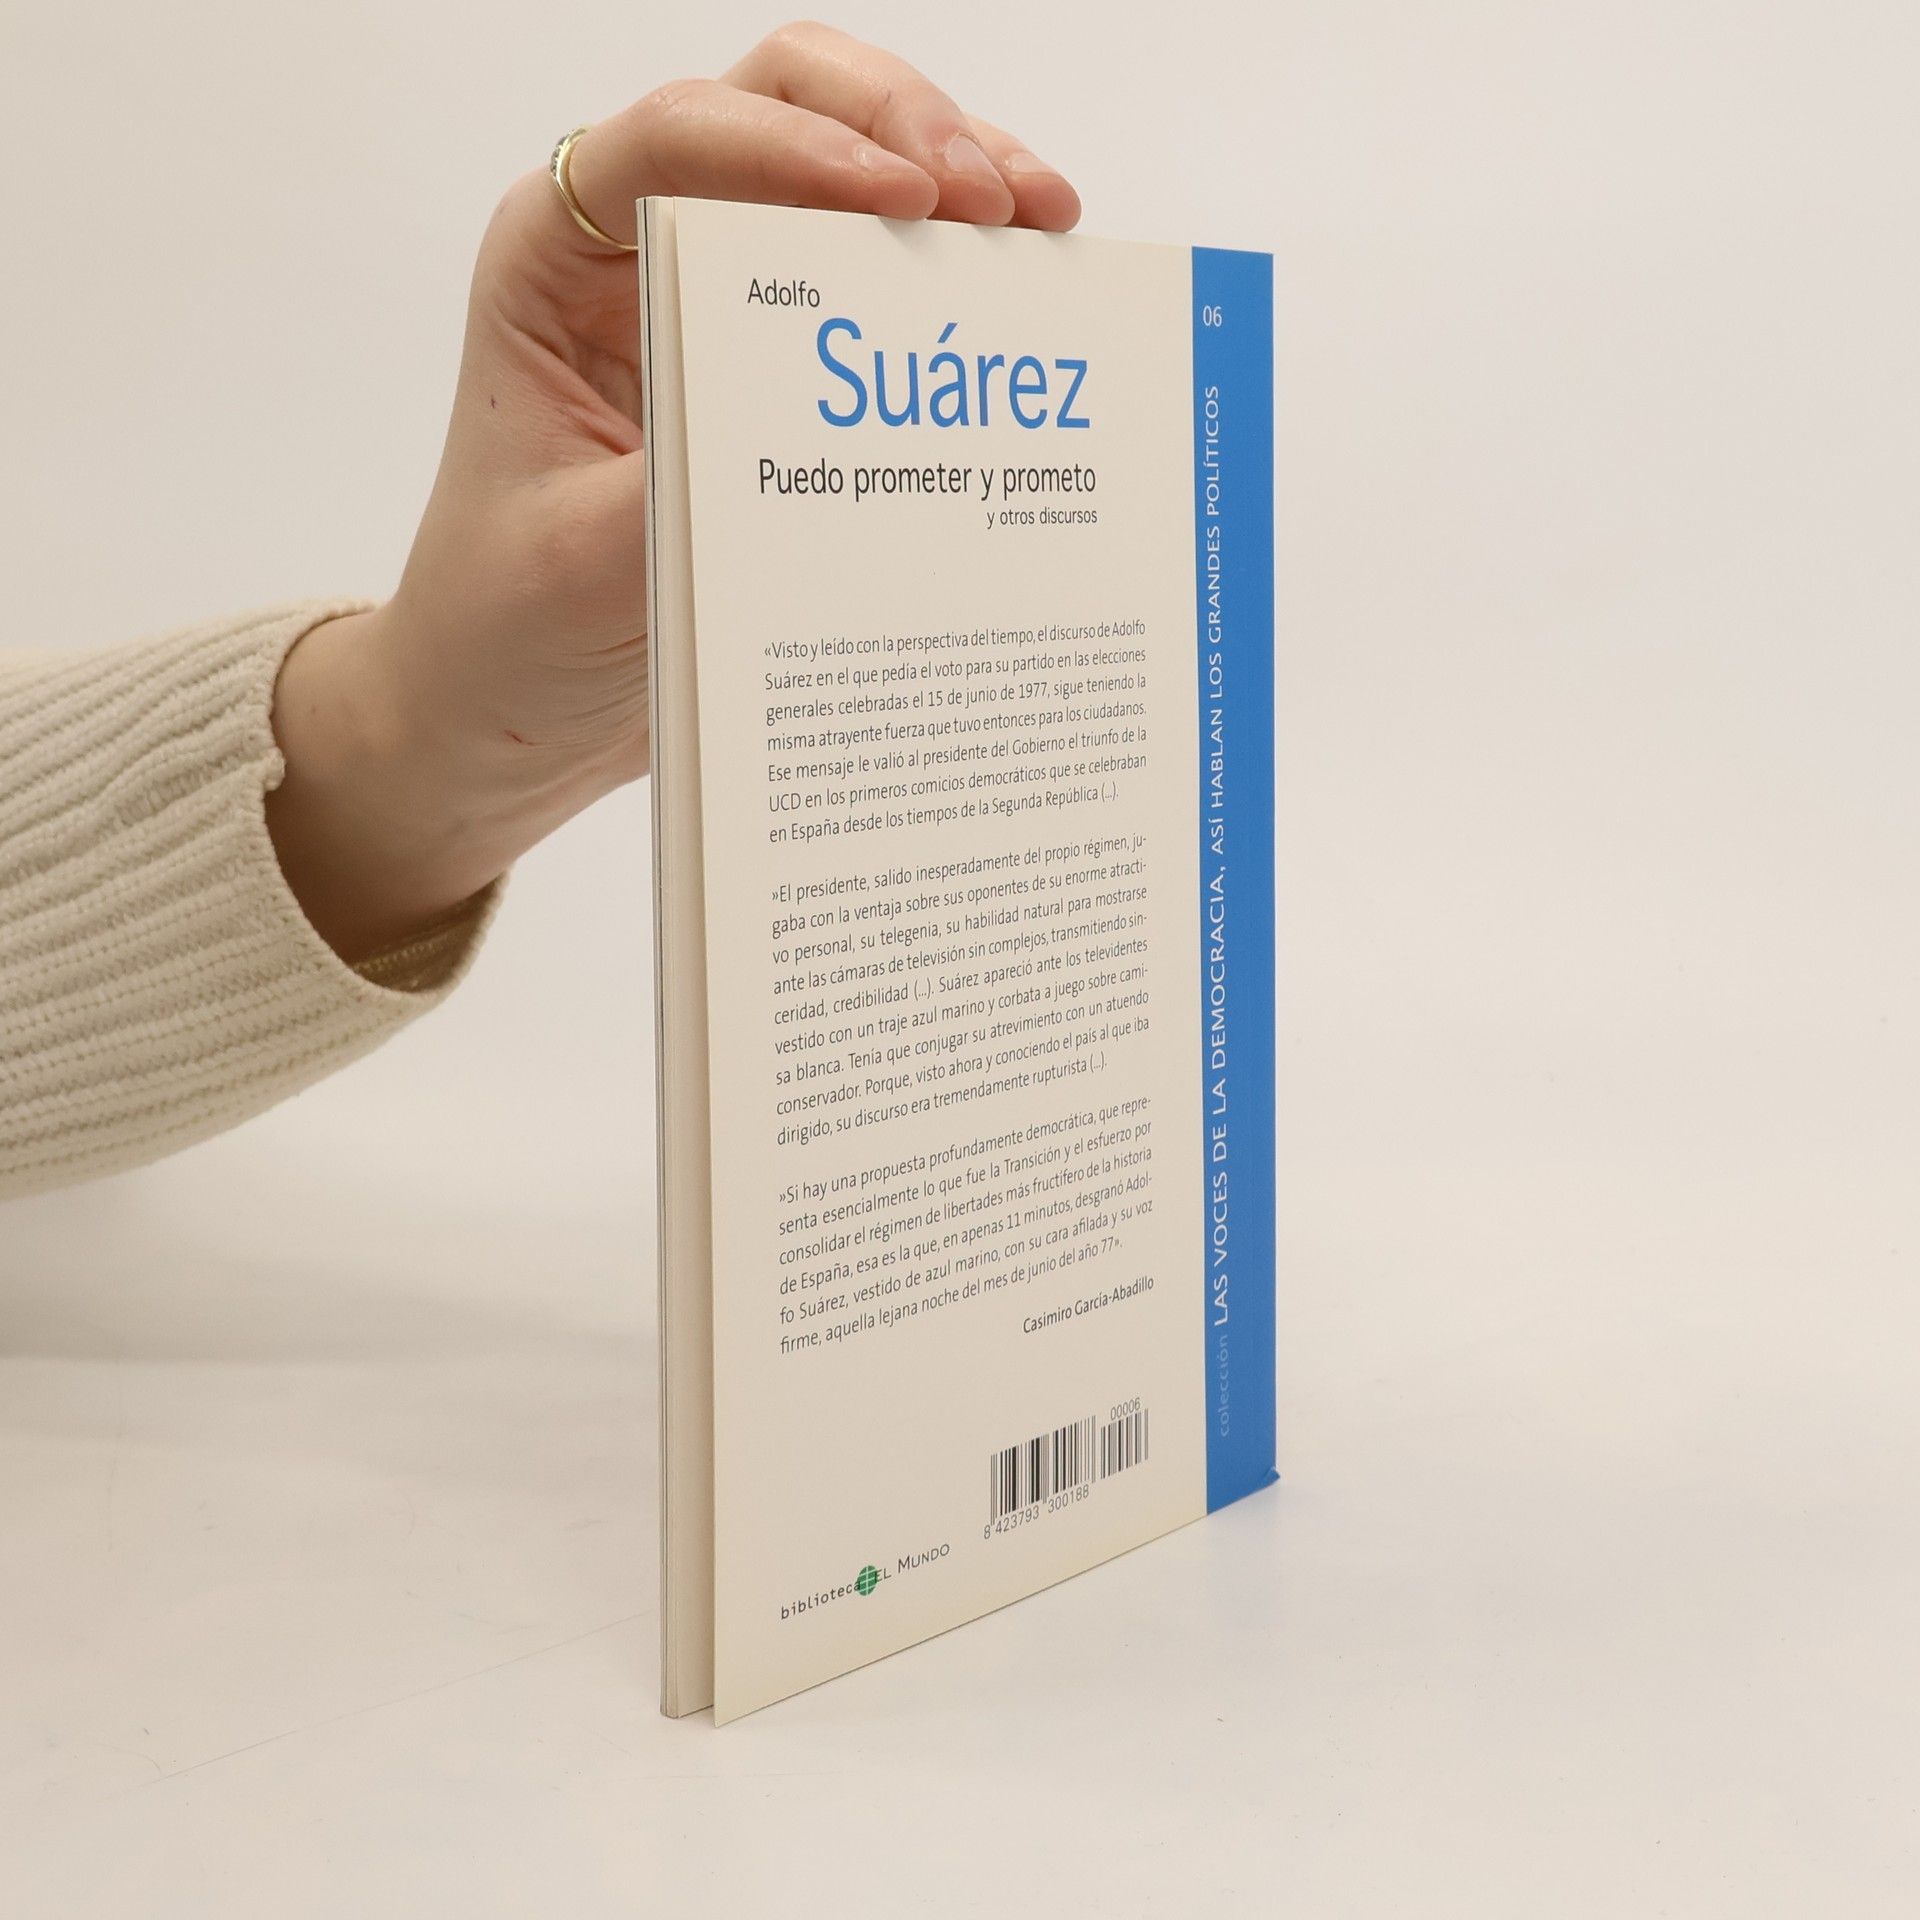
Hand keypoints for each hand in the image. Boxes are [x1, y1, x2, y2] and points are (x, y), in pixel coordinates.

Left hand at [266, 22, 1080, 962]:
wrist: (507, 706)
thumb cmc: (506, 621)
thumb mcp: (585, 560)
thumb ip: (691, 482)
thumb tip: (827, 430)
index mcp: (559, 262)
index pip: (678, 140)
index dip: (796, 150)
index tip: (902, 200)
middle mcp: (640, 252)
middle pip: (782, 103)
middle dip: (900, 125)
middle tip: (990, 202)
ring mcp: (722, 300)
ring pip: (848, 161)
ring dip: (953, 170)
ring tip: (1042, 222)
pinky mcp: (787, 368)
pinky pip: (881, 279)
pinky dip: (957, 266)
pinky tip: (1027, 286)